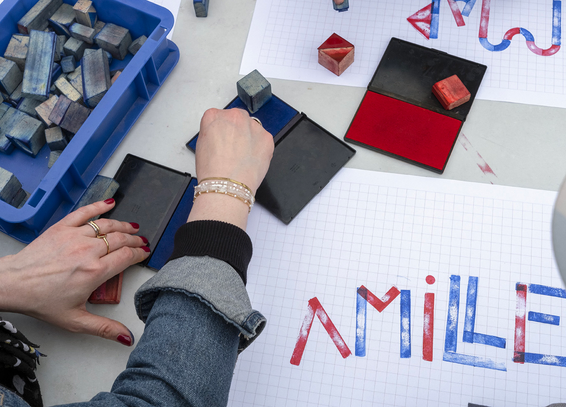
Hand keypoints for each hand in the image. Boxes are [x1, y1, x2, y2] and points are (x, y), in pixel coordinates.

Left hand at [0, 200, 149, 345]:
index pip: (128, 256)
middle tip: (141, 241)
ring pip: (108, 225)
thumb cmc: (41, 300)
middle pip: (121, 239)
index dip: (140, 253)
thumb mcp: (75, 320)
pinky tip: (110, 204)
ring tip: (132, 227)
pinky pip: (85, 213)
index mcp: (95, 272)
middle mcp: (88, 251)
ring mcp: (75, 237)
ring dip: (124, 225)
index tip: (144, 253)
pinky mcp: (62, 228)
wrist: (13, 284)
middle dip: (135, 239)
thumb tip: (126, 336)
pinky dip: (99, 206)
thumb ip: (104, 327)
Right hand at [189, 108, 273, 229]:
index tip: (220, 139)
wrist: (229, 185)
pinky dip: (259, 147)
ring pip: (251, 128)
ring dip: (248, 137)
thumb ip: (211, 132)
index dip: (219, 131)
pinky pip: (263, 138)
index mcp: (214, 116)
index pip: (217, 116)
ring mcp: (252, 126)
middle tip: (232, 149)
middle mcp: (234, 116)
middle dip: (235, 131)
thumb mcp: (201, 145)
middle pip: (236, 118)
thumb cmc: (213, 170)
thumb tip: (219, 133)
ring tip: (241, 156)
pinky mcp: (267, 137)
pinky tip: (250, 158)